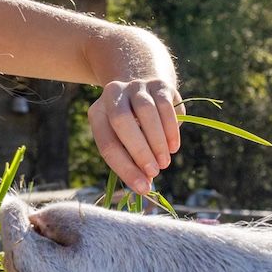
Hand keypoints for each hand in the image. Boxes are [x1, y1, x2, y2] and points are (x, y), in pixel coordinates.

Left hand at [88, 77, 181, 194]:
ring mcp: (136, 86)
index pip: (107, 144)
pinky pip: (166, 106)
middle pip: (122, 121)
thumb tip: (145, 186)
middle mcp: (113, 94)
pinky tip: (173, 147)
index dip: (125, 168)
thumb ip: (130, 161)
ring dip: (157, 141)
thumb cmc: (130, 127)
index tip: (142, 187)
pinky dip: (171, 130)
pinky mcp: (158, 84)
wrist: (141, 90)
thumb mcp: (122, 141)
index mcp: (98, 113)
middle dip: (139, 151)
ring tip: (165, 162)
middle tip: (154, 172)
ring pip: (146, 111)